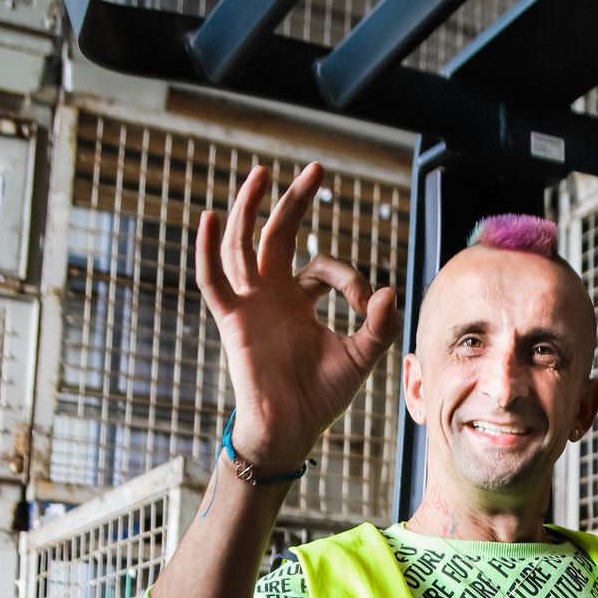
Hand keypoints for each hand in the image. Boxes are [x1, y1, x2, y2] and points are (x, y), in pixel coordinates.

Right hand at [195, 162, 399, 470]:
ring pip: (242, 246)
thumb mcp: (360, 356)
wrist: (291, 429)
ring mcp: (249, 304)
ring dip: (248, 209)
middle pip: (276, 235)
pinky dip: (206, 250)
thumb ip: (378, 325)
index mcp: (298, 301)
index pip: (321, 267)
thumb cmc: (321, 396)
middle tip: (315, 169)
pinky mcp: (232, 320)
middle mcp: (271, 295)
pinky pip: (213, 281)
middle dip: (294, 202)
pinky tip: (209, 218)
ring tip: (261, 174)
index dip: (350, 278)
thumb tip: (390, 290)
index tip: (368, 303)